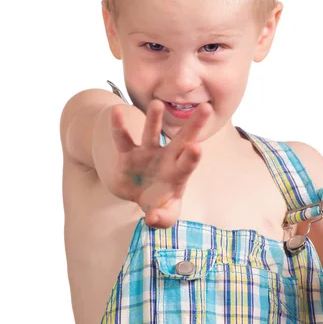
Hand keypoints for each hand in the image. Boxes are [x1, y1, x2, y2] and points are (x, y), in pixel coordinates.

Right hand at [109, 99, 211, 227]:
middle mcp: (167, 158)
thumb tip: (151, 218)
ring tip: (156, 104)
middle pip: (182, 139)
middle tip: (207, 109)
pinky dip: (118, 126)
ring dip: (154, 119)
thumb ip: (163, 219)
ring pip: (152, 133)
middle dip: (194, 125)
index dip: (192, 157)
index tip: (196, 148)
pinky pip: (123, 139)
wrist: (137, 193)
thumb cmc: (158, 203)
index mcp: (179, 173)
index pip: (188, 164)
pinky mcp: (128, 154)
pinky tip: (115, 111)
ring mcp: (148, 153)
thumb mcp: (164, 216)